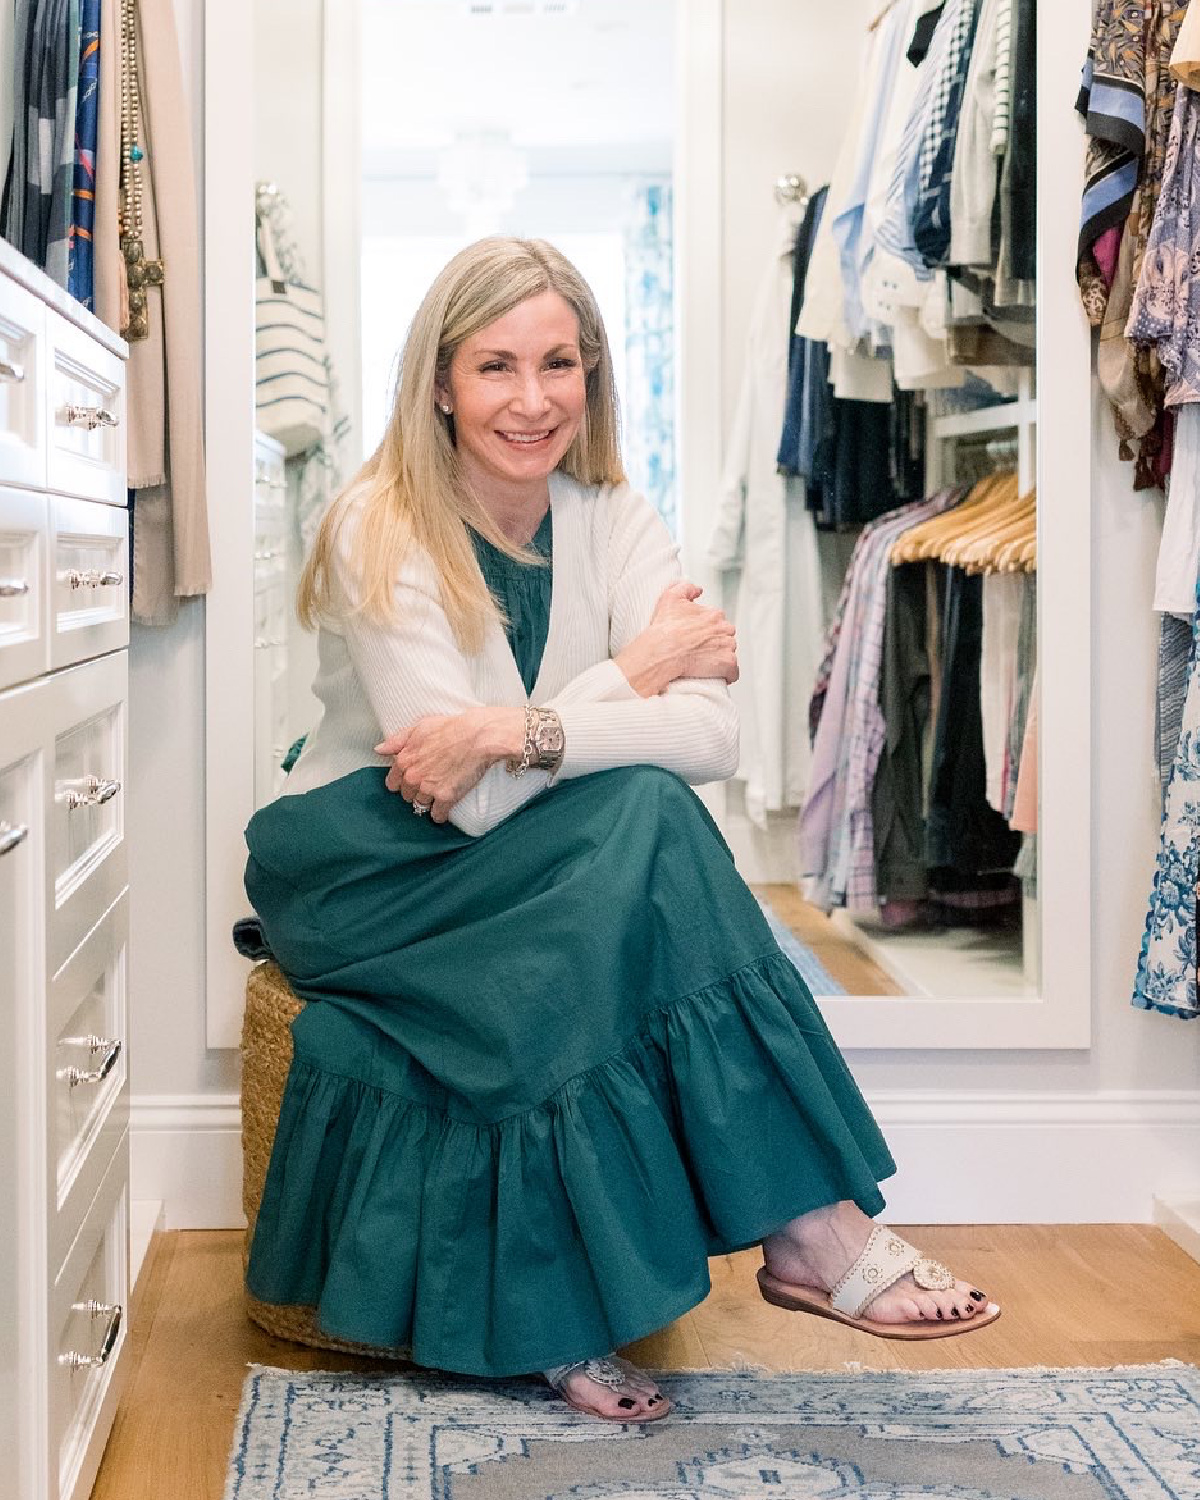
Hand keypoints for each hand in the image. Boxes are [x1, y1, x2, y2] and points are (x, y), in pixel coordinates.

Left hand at [374, 707, 523, 822]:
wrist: (478, 736)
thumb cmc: (451, 728)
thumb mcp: (419, 727)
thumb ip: (397, 740)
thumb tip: (379, 749)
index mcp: (404, 760)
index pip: (393, 782)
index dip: (402, 782)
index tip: (411, 781)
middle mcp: (413, 777)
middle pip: (407, 795)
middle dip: (416, 791)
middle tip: (429, 784)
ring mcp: (428, 789)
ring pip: (421, 805)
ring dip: (428, 802)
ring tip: (439, 794)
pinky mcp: (445, 798)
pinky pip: (437, 815)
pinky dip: (440, 814)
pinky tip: (445, 809)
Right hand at [617, 580, 738, 694]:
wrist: (662, 651)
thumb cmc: (665, 628)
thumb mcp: (670, 598)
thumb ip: (686, 588)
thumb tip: (698, 590)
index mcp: (714, 615)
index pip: (718, 623)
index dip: (707, 631)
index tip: (697, 638)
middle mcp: (725, 629)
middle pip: (726, 638)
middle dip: (715, 644)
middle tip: (699, 652)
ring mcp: (728, 647)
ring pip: (729, 653)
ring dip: (720, 658)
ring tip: (703, 665)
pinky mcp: (728, 664)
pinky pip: (733, 672)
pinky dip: (726, 674)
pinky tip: (715, 676)